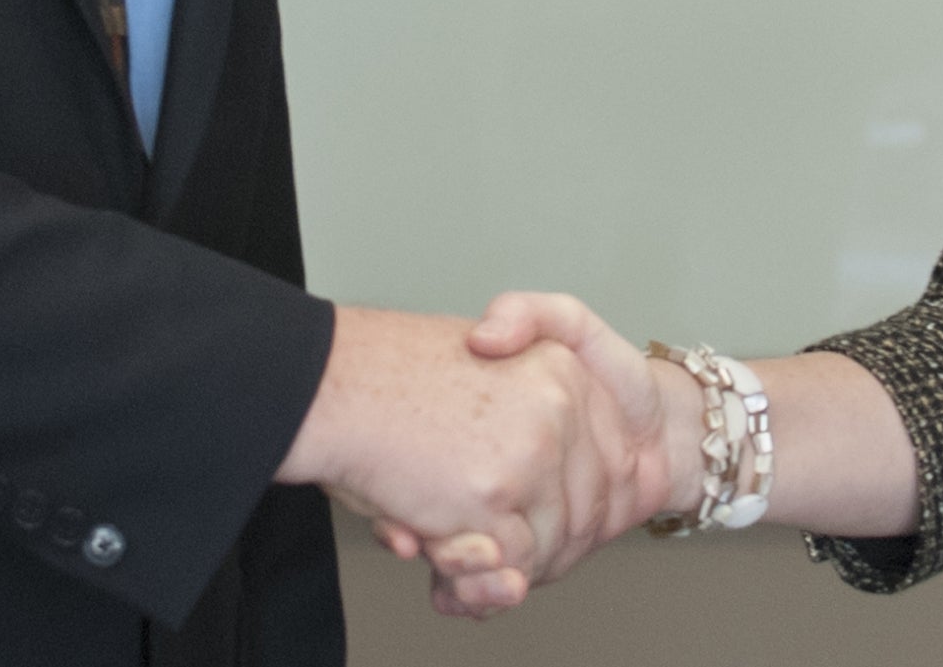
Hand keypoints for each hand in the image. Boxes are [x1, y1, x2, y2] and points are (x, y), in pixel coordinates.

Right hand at [274, 304, 654, 616]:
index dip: (574, 505)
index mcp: (565, 368)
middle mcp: (562, 403)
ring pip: (551, 545)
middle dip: (542, 545)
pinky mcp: (496, 491)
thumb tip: (552, 481)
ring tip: (457, 543)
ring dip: (508, 565)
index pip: (607, 461)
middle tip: (488, 542)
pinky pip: (510, 564)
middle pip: (587, 510)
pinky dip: (478, 578)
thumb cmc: (391, 379)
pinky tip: (440, 549)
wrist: (335, 380)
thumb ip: (529, 415)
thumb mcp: (486, 363)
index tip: (538, 519)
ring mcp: (533, 448)